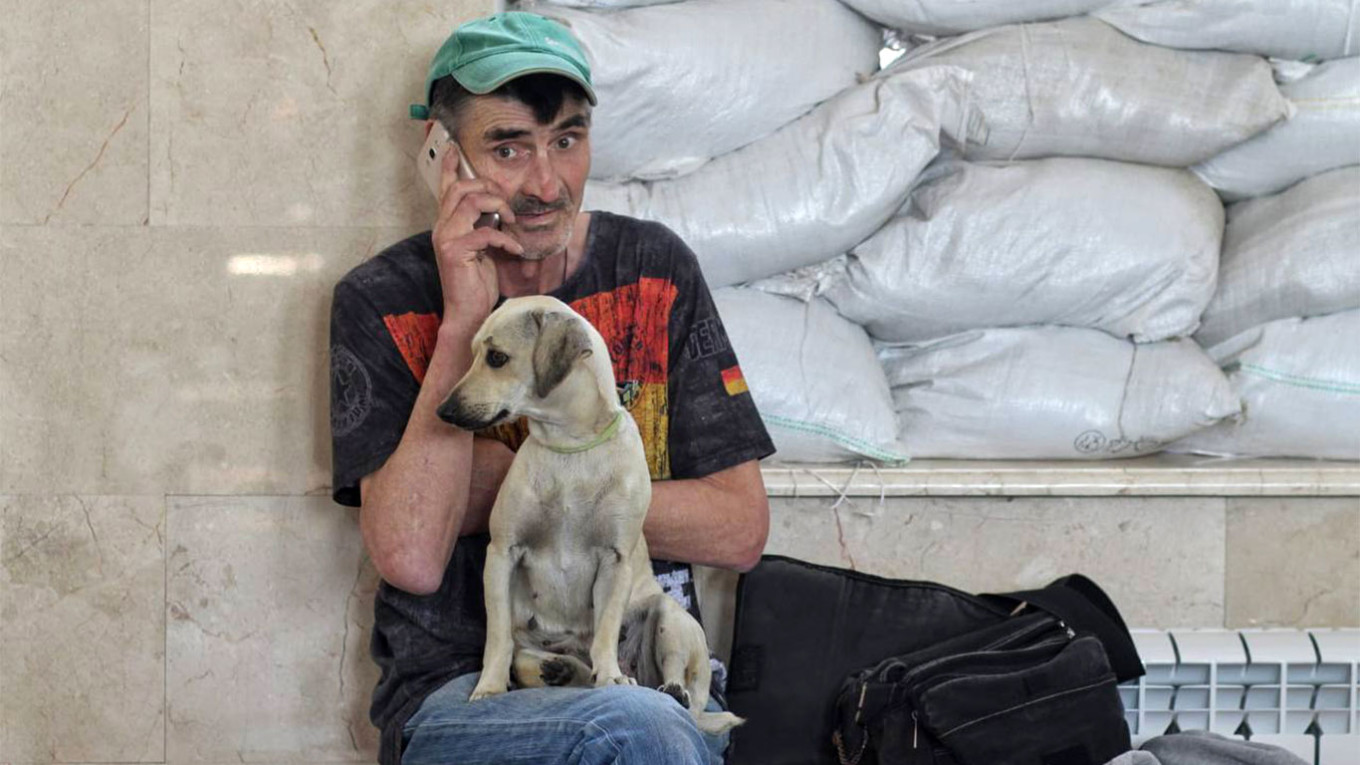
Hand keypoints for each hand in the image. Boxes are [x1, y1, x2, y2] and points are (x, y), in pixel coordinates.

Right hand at [432, 148, 522, 330]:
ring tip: (510, 221)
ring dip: (497, 206)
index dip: (448, 167)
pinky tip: (515, 248)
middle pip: (460, 188)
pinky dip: (505, 237)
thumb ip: (483, 226)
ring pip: (471, 202)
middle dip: (487, 187)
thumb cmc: (476, 283)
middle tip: (504, 200)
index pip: (445, 190)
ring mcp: (446, 239)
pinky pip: (485, 231)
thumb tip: (498, 209)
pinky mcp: (455, 252)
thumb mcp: (482, 248)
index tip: (453, 148)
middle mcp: (442, 228)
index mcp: (447, 225)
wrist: (468, 312)